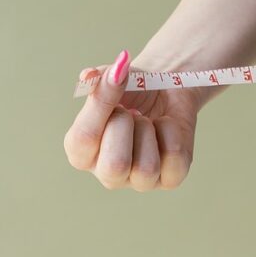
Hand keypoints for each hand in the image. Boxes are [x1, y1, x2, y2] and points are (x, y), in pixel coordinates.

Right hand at [63, 49, 201, 190]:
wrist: (167, 90)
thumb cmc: (132, 90)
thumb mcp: (112, 79)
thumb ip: (97, 79)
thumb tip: (89, 76)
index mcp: (81, 152)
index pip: (83, 139)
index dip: (101, 105)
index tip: (116, 78)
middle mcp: (106, 173)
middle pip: (115, 165)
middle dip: (127, 127)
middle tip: (131, 111)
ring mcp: (139, 180)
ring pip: (146, 168)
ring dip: (149, 132)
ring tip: (147, 121)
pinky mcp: (170, 179)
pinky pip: (174, 159)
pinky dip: (173, 133)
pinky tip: (165, 127)